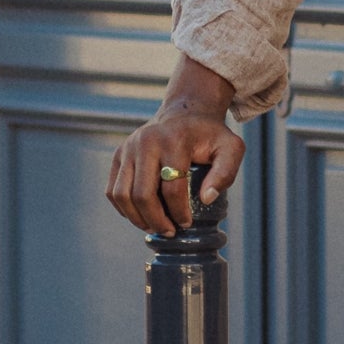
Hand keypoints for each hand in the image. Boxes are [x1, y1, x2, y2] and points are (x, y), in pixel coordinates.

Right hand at [105, 57, 244, 236]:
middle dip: (156, 220)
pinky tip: (140, 216)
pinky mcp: (118, 155)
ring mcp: (128, 148)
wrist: (185, 112)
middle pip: (142, 194)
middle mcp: (146, 142)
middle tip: (169, 231)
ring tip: (153, 227)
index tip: (186, 223)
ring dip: (136, 218)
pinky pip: (112, 189)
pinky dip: (123, 208)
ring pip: (122, 194)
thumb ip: (225, 173)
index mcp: (174, 141)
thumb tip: (206, 198)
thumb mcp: (231, 148)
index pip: (172, 187)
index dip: (179, 211)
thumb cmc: (210, 135)